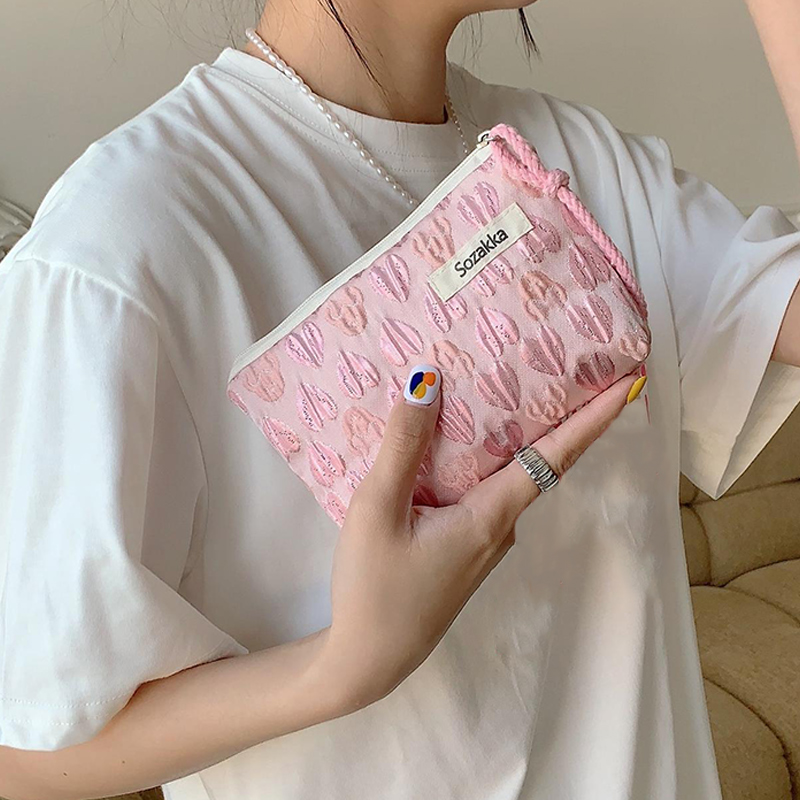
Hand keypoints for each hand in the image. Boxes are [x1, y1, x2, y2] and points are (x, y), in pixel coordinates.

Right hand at [319, 367, 643, 708]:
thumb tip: (428, 381)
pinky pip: (482, 494)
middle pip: (538, 461)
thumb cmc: (373, 590)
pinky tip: (450, 444)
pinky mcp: (462, 550)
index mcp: (491, 516)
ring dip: (513, 436)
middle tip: (566, 363)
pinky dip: (481, 461)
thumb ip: (402, 447)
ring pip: (506, 477)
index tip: (631, 384)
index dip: (594, 419)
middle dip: (559, 414)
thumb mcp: (377, 510)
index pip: (555, 457)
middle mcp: (499, 527)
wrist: (367, 661)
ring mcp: (482, 542)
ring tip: (501, 388)